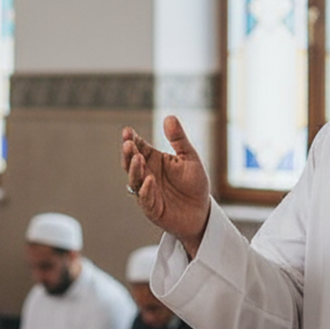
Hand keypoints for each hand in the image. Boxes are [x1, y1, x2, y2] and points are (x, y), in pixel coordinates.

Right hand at [121, 116, 211, 256]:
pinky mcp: (152, 208)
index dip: (132, 140)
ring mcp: (147, 192)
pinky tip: (149, 180)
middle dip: (128, 153)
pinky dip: (146, 190)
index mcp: (153, 160)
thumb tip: (169, 117)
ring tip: (137, 158)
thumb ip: (179, 139)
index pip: (138, 148)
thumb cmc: (194, 184)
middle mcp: (146, 175)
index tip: (128, 131)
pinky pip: (146, 199)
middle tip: (128, 144)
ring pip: (135, 180)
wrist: (201, 211)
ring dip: (134, 170)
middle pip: (131, 163)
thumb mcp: (190, 157)